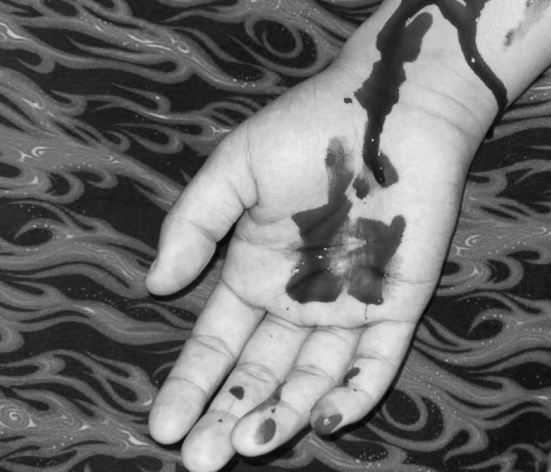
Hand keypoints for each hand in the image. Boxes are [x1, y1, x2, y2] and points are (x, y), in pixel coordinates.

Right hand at [145, 64, 482, 471]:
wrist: (392, 107)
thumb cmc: (309, 129)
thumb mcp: (234, 171)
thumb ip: (194, 226)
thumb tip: (154, 286)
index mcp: (254, 272)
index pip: (216, 344)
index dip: (191, 384)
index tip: (162, 424)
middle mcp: (297, 301)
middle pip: (259, 374)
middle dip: (228, 415)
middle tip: (198, 459)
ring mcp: (348, 308)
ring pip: (312, 378)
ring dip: (281, 416)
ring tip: (247, 445)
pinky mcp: (396, 304)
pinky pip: (376, 362)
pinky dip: (353, 393)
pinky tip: (322, 420)